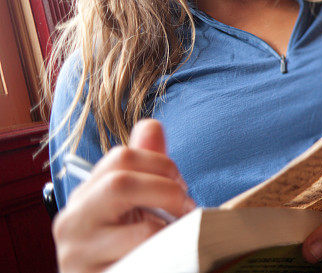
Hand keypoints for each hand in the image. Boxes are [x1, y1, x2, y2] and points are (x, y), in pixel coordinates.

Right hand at [52, 119, 194, 272]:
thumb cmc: (126, 248)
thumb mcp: (135, 205)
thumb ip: (145, 168)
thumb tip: (152, 125)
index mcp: (85, 197)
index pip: (120, 158)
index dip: (161, 163)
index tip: (180, 184)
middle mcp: (72, 221)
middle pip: (120, 184)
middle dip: (167, 191)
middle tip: (186, 208)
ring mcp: (79, 255)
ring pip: (140, 230)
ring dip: (171, 229)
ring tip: (177, 235)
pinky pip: (146, 262)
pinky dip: (166, 255)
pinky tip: (167, 255)